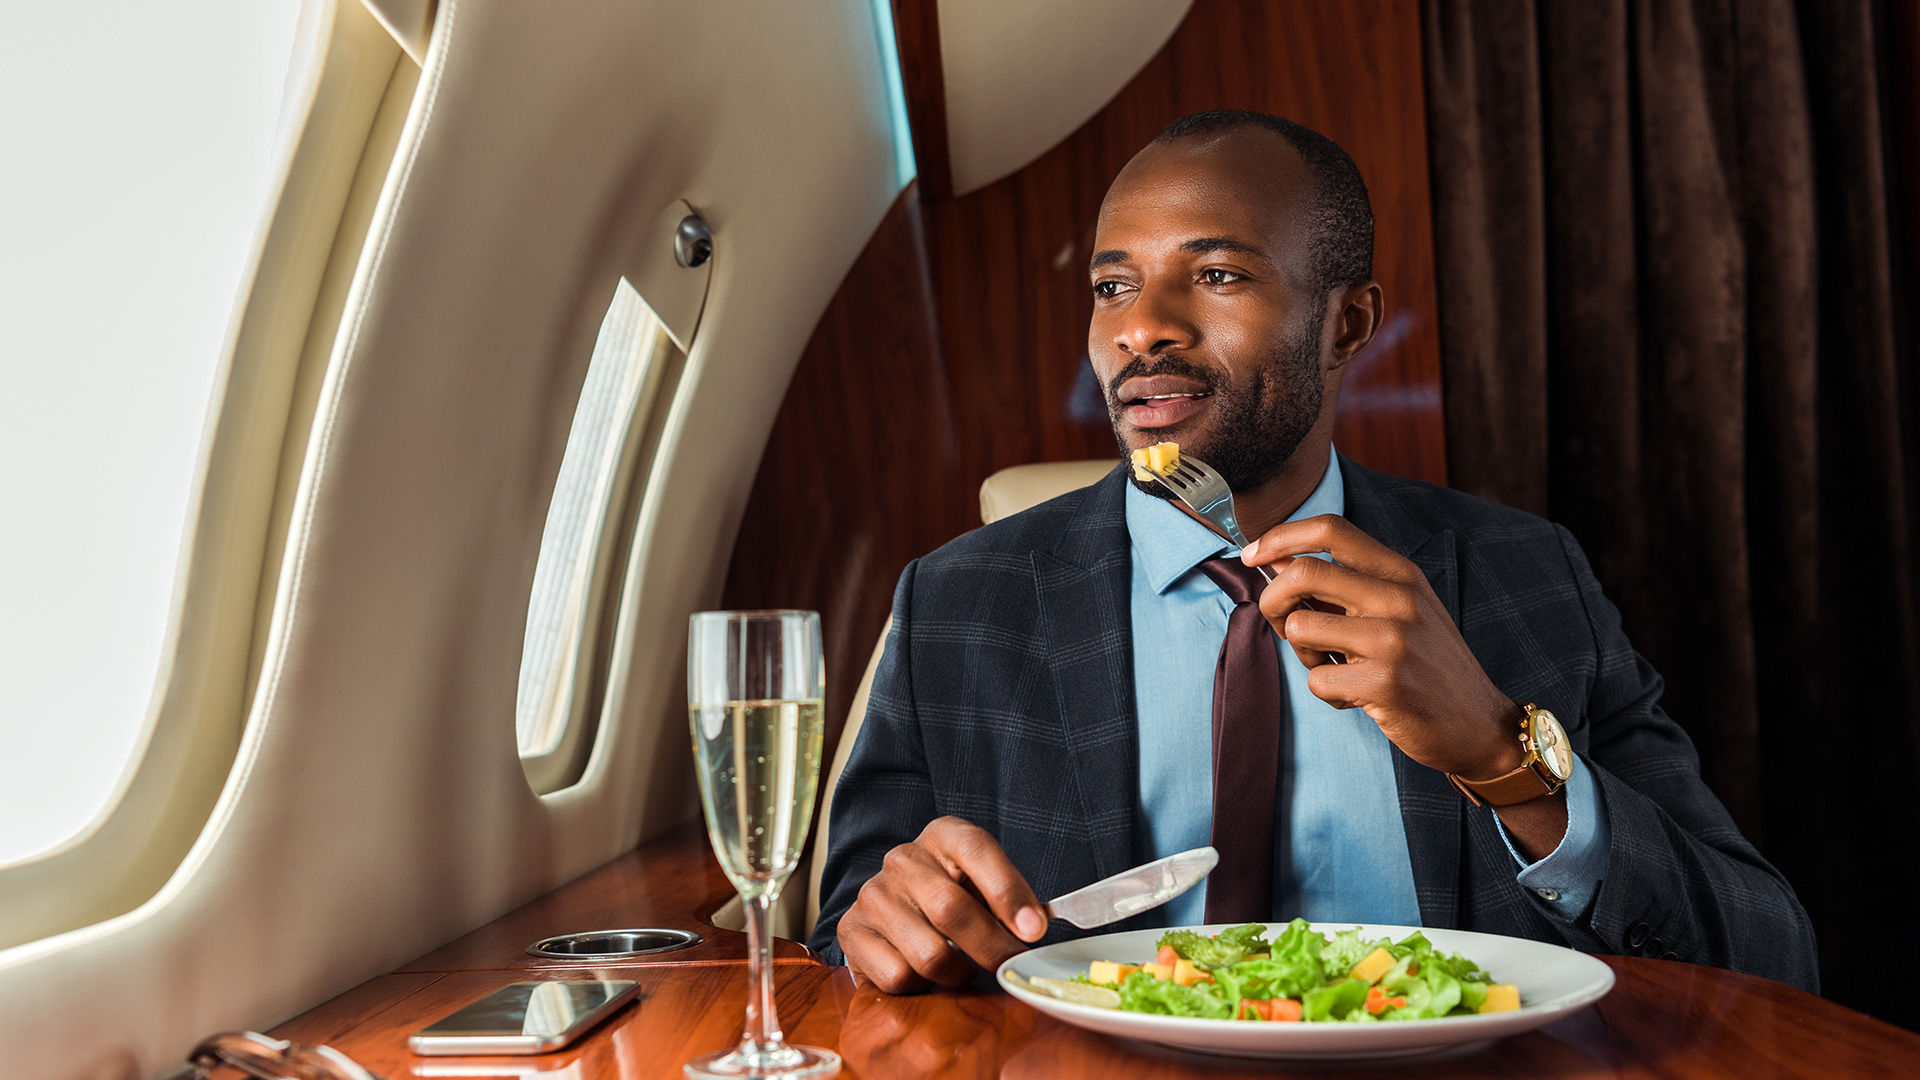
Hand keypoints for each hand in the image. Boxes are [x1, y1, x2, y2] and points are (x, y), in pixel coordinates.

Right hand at [837, 816, 1048, 993]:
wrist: (894, 913)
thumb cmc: (953, 898)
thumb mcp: (982, 886)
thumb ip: (1008, 901)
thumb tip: (1033, 930)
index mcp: (943, 835)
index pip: (976, 850)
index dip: (1008, 891)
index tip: (1034, 930)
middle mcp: (903, 859)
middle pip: (952, 910)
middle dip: (991, 948)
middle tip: (1010, 967)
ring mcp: (873, 894)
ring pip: (929, 954)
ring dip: (958, 974)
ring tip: (963, 970)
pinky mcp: (851, 930)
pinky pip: (899, 976)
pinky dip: (921, 986)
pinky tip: (924, 973)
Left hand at [1242, 515, 1568, 857]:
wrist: (1480, 725)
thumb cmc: (1428, 666)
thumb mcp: (1399, 611)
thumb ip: (1345, 586)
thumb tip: (1276, 561)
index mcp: (1401, 573)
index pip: (1331, 529)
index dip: (1280, 536)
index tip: (1252, 554)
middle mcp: (1400, 597)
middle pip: (1303, 572)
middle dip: (1272, 600)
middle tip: (1281, 624)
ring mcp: (1394, 639)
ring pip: (1299, 628)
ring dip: (1303, 655)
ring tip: (1336, 667)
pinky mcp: (1386, 682)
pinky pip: (1317, 679)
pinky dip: (1325, 693)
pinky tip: (1356, 697)